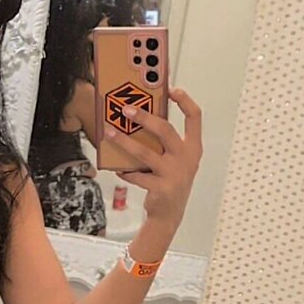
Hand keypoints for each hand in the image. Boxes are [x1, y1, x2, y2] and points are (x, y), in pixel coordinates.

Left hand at [104, 88, 202, 230]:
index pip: (195, 118)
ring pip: (144, 152)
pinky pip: (137, 175)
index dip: (184, 101)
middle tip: (126, 110)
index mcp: (193, 147)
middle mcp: (187, 159)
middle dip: (144, 117)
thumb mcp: (174, 159)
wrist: (169, 214)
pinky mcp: (162, 188)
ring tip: (109, 132)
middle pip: (165, 130)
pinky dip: (125, 170)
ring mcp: (175, 174)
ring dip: (124, 141)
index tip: (171, 89)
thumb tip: (138, 118)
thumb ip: (163, 141)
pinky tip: (117, 168)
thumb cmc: (169, 180)